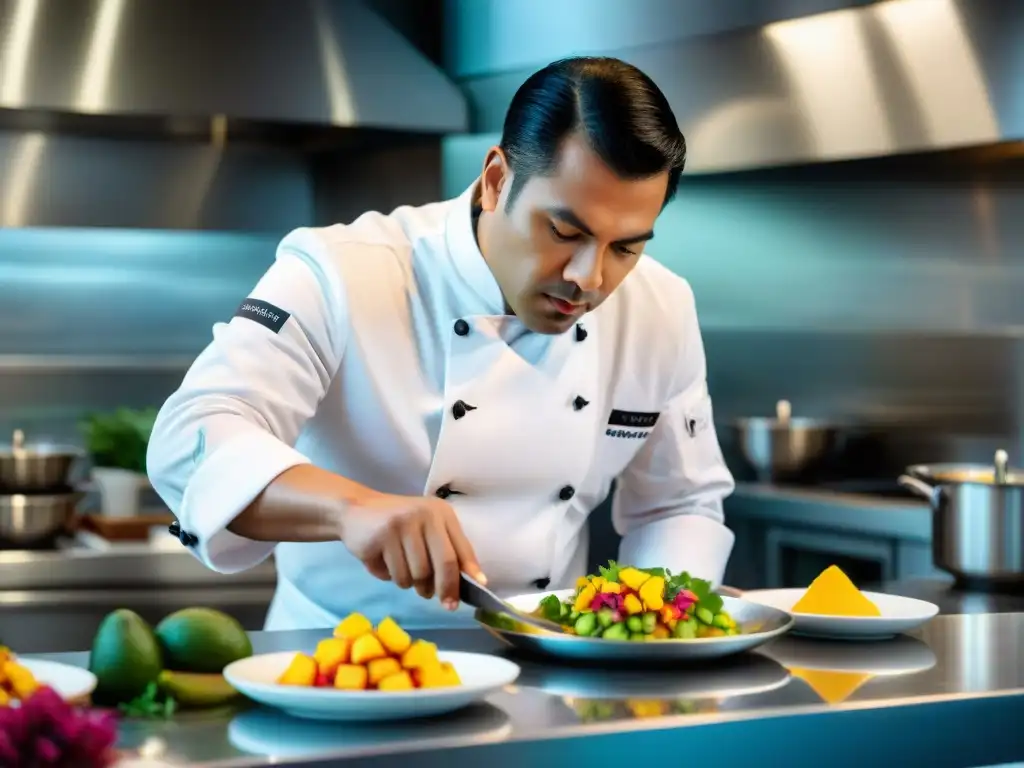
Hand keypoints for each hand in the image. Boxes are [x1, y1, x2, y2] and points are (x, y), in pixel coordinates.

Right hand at [339, 493, 485, 609]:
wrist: (356, 509)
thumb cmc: (398, 525)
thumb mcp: (427, 530)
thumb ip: (447, 551)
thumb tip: (474, 582)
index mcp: (441, 513)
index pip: (461, 548)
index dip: (469, 573)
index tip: (477, 592)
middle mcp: (425, 515)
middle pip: (444, 563)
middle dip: (446, 589)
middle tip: (446, 605)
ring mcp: (403, 524)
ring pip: (417, 574)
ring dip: (411, 584)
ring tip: (402, 571)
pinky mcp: (382, 536)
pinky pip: (395, 575)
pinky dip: (391, 577)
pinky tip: (384, 562)